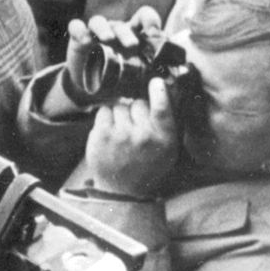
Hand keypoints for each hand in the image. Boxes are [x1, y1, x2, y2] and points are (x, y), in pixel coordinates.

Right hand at [61, 9, 162, 106]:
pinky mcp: (78, 39)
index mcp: (135, 35)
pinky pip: (76, 27)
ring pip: (98, 21)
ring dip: (104, 28)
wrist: (94, 88)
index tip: (154, 30)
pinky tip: (84, 39)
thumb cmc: (122, 79)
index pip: (143, 17)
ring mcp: (96, 33)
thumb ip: (158, 75)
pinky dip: (79, 30)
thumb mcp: (141, 77)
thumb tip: (181, 78)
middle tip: (133, 46)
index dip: (149, 19)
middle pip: (122, 24)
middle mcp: (116, 30)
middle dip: (128, 33)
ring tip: (108, 40)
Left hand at [81, 77, 179, 196]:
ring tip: (122, 132)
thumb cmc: (146, 165)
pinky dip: (106, 117)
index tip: (156, 81)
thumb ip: (165, 124)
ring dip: (119, 114)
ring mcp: (122, 135)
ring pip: (120, 105)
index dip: (159, 93)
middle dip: (135, 110)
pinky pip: (104, 110)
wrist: (123, 189)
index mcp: (164, 140)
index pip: (163, 110)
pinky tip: (110, 132)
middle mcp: (144, 136)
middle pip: (137, 103)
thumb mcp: (166, 150)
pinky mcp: (103, 134)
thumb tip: (162, 92)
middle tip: (134, 127)